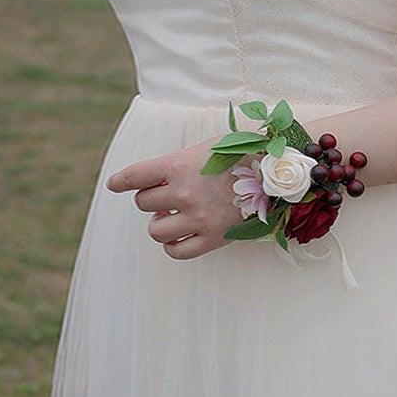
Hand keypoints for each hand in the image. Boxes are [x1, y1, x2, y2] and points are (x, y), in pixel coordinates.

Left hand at [105, 139, 240, 259]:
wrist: (281, 171)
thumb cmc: (244, 152)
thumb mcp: (208, 146)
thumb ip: (180, 161)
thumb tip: (157, 177)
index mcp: (180, 164)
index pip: (135, 176)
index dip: (120, 181)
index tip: (115, 185)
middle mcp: (184, 192)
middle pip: (143, 202)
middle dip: (151, 199)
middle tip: (165, 196)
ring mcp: (199, 217)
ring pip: (155, 230)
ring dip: (159, 223)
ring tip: (171, 216)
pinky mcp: (214, 237)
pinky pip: (177, 251)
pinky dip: (172, 245)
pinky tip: (179, 235)